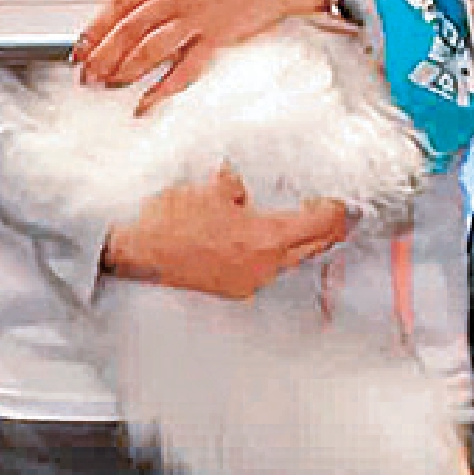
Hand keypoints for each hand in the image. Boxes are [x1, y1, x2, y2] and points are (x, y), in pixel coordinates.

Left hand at [74, 0, 338, 106]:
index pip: (116, 4)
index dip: (94, 30)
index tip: (81, 45)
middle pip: (125, 33)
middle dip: (100, 57)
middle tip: (86, 73)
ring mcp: (195, 18)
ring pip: (146, 53)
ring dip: (121, 72)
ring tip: (106, 85)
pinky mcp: (216, 38)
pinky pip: (182, 70)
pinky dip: (160, 91)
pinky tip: (144, 104)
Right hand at [100, 169, 350, 300]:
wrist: (130, 248)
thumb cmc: (167, 217)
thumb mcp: (213, 186)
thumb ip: (240, 186)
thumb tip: (247, 186)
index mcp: (266, 239)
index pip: (321, 225)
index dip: (337, 211)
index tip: (343, 201)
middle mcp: (263, 268)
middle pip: (312, 248)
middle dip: (327, 229)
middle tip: (334, 211)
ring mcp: (246, 282)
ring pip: (289, 261)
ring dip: (299, 242)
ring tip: (301, 221)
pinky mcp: (229, 289)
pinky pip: (264, 269)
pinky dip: (271, 253)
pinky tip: (261, 237)